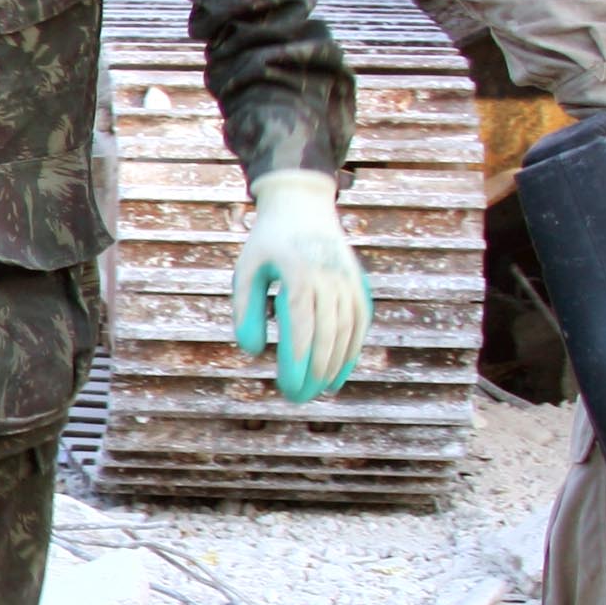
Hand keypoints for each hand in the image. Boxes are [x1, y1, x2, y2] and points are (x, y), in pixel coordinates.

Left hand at [231, 168, 368, 401]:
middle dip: (314, 372)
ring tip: (319, 390)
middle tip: (298, 398)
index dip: (296, 362)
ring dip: (336, 365)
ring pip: (347, 332)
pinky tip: (339, 371)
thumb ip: (246, 311)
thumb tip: (253, 352)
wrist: (303, 206)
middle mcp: (329, 278)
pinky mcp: (359, 284)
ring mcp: (348, 281)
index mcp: (298, 274)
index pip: (301, 327)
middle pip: (327, 335)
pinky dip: (352, 349)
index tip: (286, 387)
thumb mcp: (247, 271)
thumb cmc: (267, 243)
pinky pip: (360, 322)